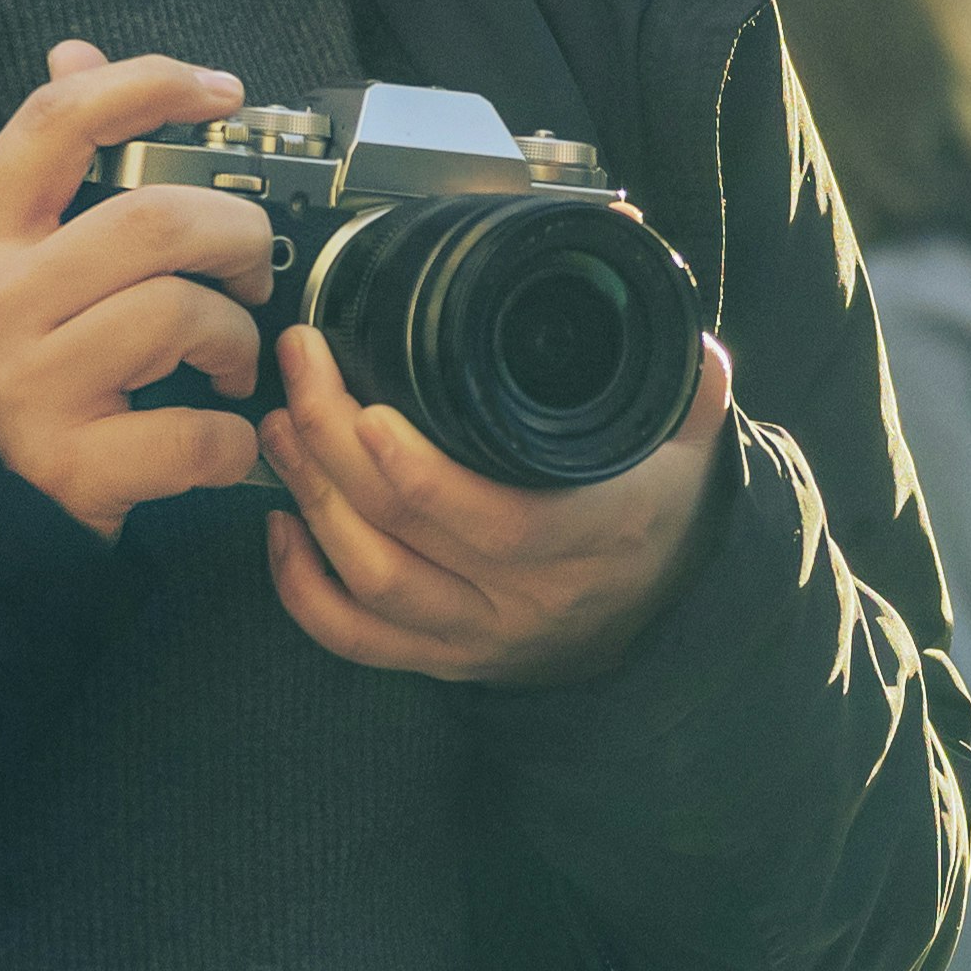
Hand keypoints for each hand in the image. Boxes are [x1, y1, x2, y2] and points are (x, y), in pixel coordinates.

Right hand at [0, 41, 279, 534]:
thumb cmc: (13, 361)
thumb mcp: (5, 255)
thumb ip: (49, 161)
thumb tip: (76, 53)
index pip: (56, 123)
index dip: (147, 84)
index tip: (221, 91)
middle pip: (152, 221)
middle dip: (236, 233)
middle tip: (250, 265)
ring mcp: (26, 387)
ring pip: (179, 316)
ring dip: (237, 336)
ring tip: (230, 356)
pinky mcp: (72, 466)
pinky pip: (198, 433)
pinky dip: (234, 437)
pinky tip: (220, 430)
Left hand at [265, 322, 731, 682]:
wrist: (665, 619)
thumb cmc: (660, 515)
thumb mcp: (689, 443)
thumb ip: (680, 380)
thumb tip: (667, 313)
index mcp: (595, 534)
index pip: (499, 522)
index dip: (421, 475)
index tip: (370, 410)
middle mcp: (528, 594)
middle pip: (406, 536)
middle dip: (334, 446)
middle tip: (303, 367)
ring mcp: (479, 632)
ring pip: (371, 582)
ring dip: (312, 499)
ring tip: (284, 425)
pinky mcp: (443, 657)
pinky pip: (355, 640)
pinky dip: (302, 588)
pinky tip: (281, 524)